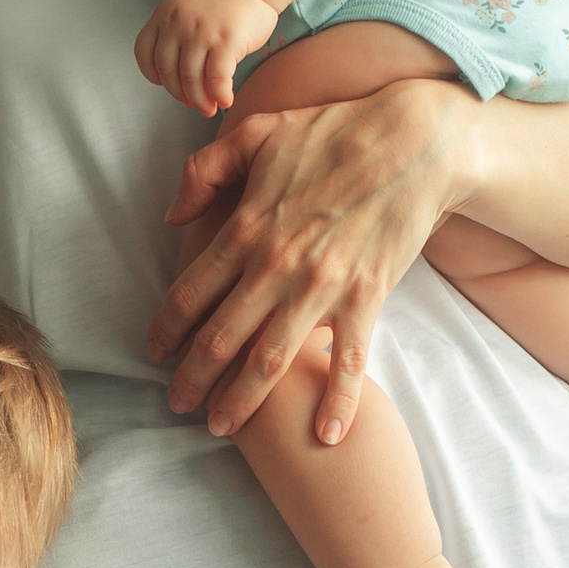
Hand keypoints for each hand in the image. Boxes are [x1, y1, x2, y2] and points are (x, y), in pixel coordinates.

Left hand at [134, 0, 279, 118]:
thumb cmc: (219, 4)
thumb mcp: (184, 10)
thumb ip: (174, 36)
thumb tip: (179, 84)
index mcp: (164, 15)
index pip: (144, 53)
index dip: (153, 76)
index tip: (166, 85)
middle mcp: (178, 23)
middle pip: (168, 72)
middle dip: (180, 95)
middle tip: (193, 104)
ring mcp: (202, 31)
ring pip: (191, 79)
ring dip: (200, 101)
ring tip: (209, 108)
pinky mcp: (226, 41)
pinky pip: (216, 79)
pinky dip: (219, 95)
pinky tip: (225, 99)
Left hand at [149, 74, 473, 440]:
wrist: (413, 140)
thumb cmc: (335, 131)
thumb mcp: (258, 132)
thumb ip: (205, 170)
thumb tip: (173, 216)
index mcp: (244, 226)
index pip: (190, 291)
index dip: (166, 328)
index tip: (155, 352)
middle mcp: (275, 265)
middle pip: (220, 337)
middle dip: (191, 377)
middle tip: (176, 404)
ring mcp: (321, 287)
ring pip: (270, 359)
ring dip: (242, 399)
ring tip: (221, 427)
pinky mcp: (366, 298)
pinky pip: (348, 361)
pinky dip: (338, 402)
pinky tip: (326, 436)